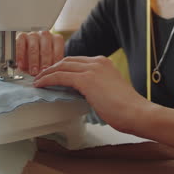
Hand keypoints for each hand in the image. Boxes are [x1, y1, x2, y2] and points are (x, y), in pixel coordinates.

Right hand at [16, 31, 64, 75]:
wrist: (29, 54)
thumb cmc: (42, 59)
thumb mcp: (50, 62)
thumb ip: (52, 66)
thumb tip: (53, 75)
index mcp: (56, 39)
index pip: (57, 50)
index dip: (55, 62)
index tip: (52, 71)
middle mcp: (45, 35)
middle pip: (46, 49)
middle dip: (44, 63)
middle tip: (42, 73)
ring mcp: (33, 35)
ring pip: (33, 48)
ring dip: (33, 61)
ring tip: (33, 72)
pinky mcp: (22, 36)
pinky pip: (20, 44)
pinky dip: (20, 56)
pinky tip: (21, 65)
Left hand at [33, 56, 149, 132]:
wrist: (136, 112)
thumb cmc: (126, 108)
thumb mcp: (109, 91)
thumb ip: (96, 87)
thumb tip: (82, 93)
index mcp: (104, 63)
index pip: (77, 61)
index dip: (62, 67)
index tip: (53, 73)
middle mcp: (97, 62)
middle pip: (67, 61)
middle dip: (52, 68)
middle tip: (41, 76)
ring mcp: (91, 69)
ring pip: (61, 66)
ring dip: (47, 73)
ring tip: (38, 81)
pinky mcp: (86, 80)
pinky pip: (60, 77)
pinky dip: (48, 80)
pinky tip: (40, 84)